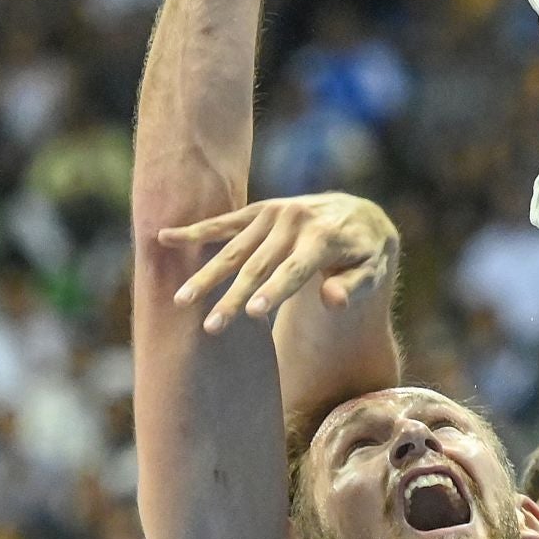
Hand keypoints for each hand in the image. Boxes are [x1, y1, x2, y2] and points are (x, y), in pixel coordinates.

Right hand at [159, 193, 398, 333]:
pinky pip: (223, 223)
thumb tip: (332, 301)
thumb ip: (354, 286)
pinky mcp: (258, 211)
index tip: (252, 314)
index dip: (274, 291)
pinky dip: (194, 231)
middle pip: (257, 265)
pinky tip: (164, 237)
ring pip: (233, 249)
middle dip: (232, 297)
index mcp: (322, 237)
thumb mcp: (373, 270)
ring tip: (181, 301)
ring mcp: (273, 214)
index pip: (294, 269)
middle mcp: (293, 221)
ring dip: (206, 276)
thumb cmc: (365, 254)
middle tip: (211, 327)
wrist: (358, 213)